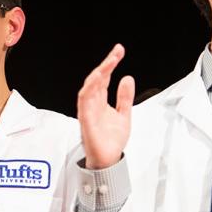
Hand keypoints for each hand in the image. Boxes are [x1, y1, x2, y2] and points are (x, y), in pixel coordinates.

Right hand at [78, 43, 134, 168]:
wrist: (109, 160)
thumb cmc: (111, 140)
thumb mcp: (124, 114)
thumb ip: (125, 97)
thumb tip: (127, 78)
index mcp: (100, 102)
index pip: (104, 78)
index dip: (110, 64)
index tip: (119, 51)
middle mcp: (92, 104)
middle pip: (96, 80)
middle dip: (106, 64)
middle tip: (116, 52)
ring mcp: (88, 112)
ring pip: (88, 88)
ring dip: (98, 74)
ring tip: (109, 63)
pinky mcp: (86, 121)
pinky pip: (84, 102)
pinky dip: (89, 90)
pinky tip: (97, 80)